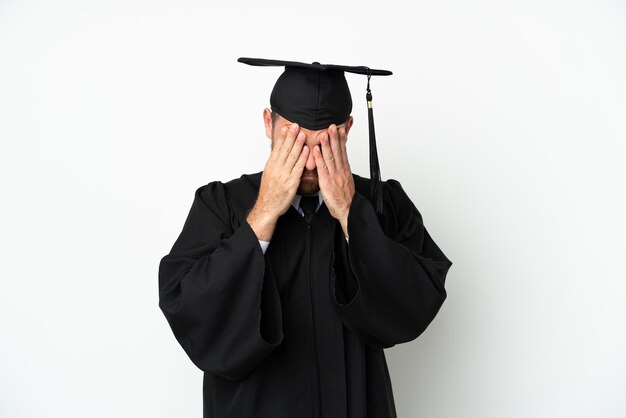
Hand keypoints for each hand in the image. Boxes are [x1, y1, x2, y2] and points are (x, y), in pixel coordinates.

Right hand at [247, 123, 308, 240]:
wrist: (268, 207)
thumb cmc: (270, 192)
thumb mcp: (269, 175)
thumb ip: (275, 164)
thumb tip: (280, 154)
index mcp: (270, 166)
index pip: (277, 148)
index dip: (283, 137)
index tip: (286, 127)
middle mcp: (276, 169)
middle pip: (284, 149)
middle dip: (291, 136)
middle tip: (296, 125)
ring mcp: (283, 175)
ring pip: (291, 157)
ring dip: (298, 144)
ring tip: (303, 134)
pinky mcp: (291, 183)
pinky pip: (298, 168)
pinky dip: (303, 158)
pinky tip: (307, 151)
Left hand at [313, 124, 354, 236]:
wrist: (347, 209)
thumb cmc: (344, 197)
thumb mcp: (345, 180)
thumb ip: (341, 170)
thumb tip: (339, 161)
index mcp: (345, 169)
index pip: (343, 151)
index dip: (341, 140)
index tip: (340, 129)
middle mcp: (340, 170)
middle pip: (337, 151)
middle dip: (335, 137)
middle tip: (332, 126)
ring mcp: (334, 175)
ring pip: (330, 157)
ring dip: (327, 144)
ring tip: (324, 133)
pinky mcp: (327, 182)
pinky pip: (322, 168)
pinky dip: (319, 158)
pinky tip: (316, 150)